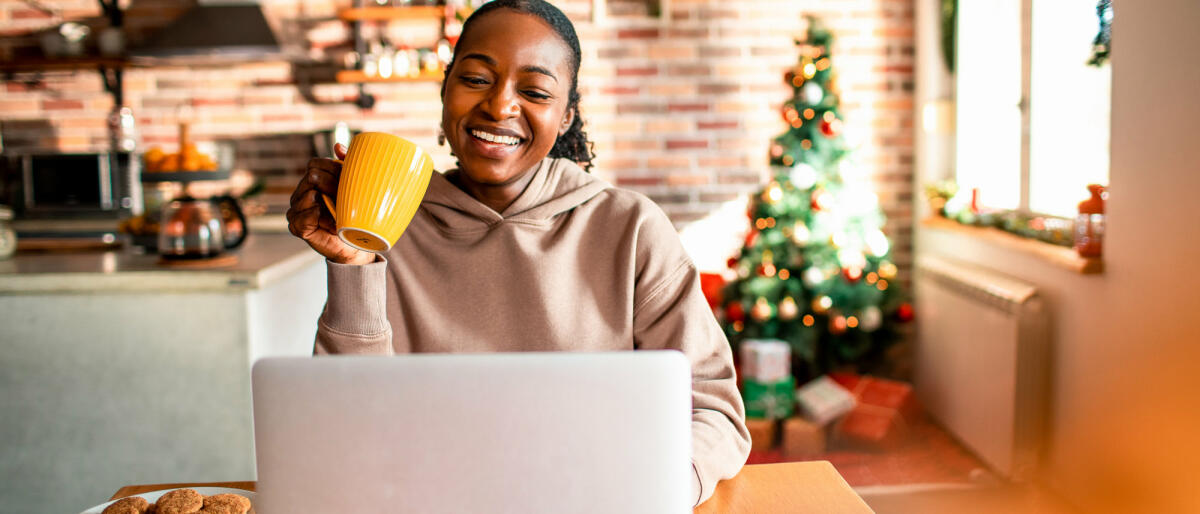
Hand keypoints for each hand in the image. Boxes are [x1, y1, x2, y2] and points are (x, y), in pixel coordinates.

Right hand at [286, 144, 373, 264]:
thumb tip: (338, 146)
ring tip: (342, 215)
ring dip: (330, 204)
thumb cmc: (354, 216)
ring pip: (309, 194)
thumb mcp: (354, 189)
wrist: (355, 246)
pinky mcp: (297, 226)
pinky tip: (334, 224)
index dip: (332, 167)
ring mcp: (296, 210)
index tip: (348, 178)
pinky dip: (322, 219)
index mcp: (312, 181)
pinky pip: (306, 216)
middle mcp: (300, 193)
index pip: (315, 163)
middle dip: (333, 184)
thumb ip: (346, 166)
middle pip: (312, 176)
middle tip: (347, 198)